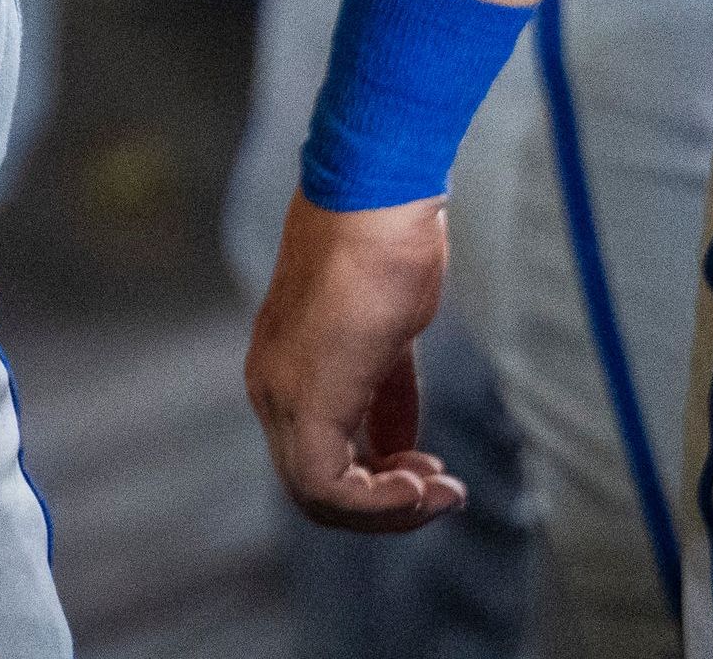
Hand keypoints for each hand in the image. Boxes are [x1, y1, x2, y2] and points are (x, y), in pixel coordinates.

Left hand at [246, 190, 463, 532]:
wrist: (376, 201)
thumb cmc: (386, 248)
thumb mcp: (388, 337)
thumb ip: (387, 396)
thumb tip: (400, 449)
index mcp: (282, 369)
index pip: (313, 458)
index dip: (372, 484)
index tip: (428, 469)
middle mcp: (270, 388)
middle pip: (313, 488)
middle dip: (383, 505)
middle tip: (442, 492)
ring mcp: (282, 396)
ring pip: (318, 497)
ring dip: (386, 510)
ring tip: (441, 492)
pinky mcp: (306, 401)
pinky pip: (330, 486)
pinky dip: (381, 501)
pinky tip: (423, 483)